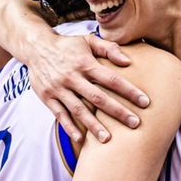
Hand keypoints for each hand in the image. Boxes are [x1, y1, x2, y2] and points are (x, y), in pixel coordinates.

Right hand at [24, 33, 148, 142]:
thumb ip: (108, 48)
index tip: (145, 102)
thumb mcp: (88, 40)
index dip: (129, 91)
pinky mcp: (47, 97)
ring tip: (108, 139)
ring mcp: (59, 88)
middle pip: (98, 97)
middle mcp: (72, 77)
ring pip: (78, 110)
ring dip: (93, 125)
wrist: (36, 47)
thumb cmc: (68, 45)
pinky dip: (69, 127)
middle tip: (135, 124)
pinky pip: (59, 115)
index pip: (111, 79)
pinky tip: (80, 139)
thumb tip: (128, 62)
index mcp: (85, 63)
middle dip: (118, 112)